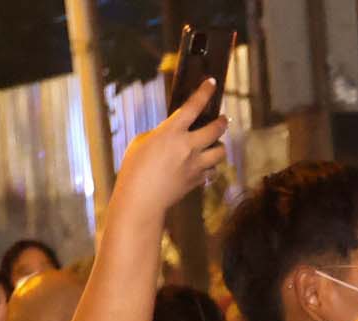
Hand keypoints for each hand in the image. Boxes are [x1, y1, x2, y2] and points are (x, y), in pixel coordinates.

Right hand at [118, 78, 226, 208]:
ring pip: (221, 152)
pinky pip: (212, 171)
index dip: (204, 92)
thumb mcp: (142, 142)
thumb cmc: (134, 168)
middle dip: (222, 122)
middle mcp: (188, 147)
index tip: (212, 82)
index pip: (193, 106)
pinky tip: (205, 166)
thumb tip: (173, 135)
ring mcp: (195, 165)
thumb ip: (162, 134)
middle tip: (222, 119)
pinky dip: (210, 167)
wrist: (141, 200)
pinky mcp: (197, 181)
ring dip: (219, 146)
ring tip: (215, 145)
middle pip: (216, 129)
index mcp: (172, 132)